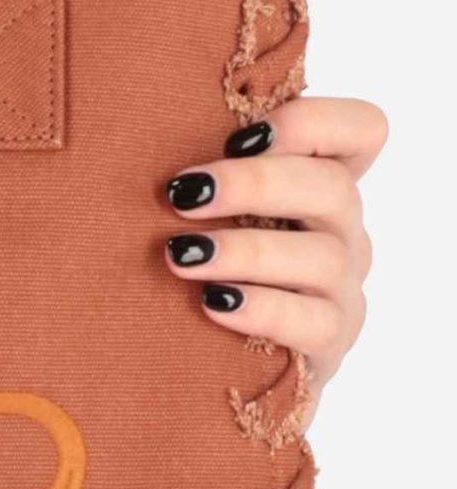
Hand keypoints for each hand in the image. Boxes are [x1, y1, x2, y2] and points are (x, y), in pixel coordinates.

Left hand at [163, 96, 386, 405]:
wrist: (209, 366)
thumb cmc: (196, 267)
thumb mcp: (202, 212)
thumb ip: (200, 171)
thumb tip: (126, 133)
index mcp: (318, 184)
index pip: (361, 129)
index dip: (314, 122)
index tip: (238, 137)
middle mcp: (342, 231)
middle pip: (335, 188)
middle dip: (254, 185)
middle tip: (182, 195)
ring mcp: (341, 289)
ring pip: (325, 257)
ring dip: (246, 251)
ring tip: (181, 256)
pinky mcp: (329, 345)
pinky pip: (317, 323)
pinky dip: (262, 309)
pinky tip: (213, 303)